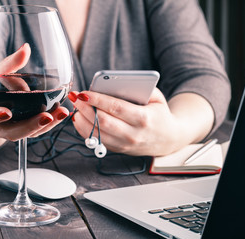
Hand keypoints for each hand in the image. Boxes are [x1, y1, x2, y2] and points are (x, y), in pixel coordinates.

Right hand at [0, 44, 68, 149]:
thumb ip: (8, 65)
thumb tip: (26, 48)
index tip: (7, 112)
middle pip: (12, 132)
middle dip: (30, 126)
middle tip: (47, 117)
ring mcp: (10, 131)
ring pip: (27, 134)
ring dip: (45, 125)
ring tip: (61, 113)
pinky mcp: (23, 131)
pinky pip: (36, 131)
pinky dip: (50, 123)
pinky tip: (62, 113)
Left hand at [69, 88, 213, 155]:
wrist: (168, 139)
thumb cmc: (159, 114)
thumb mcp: (156, 97)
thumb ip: (138, 88)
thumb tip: (112, 83)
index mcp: (143, 118)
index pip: (115, 108)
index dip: (97, 100)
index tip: (84, 93)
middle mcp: (133, 134)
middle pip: (103, 121)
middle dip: (85, 108)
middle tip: (75, 98)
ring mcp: (124, 144)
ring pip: (97, 133)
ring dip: (82, 119)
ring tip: (75, 107)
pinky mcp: (118, 149)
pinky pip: (97, 140)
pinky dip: (85, 130)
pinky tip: (80, 118)